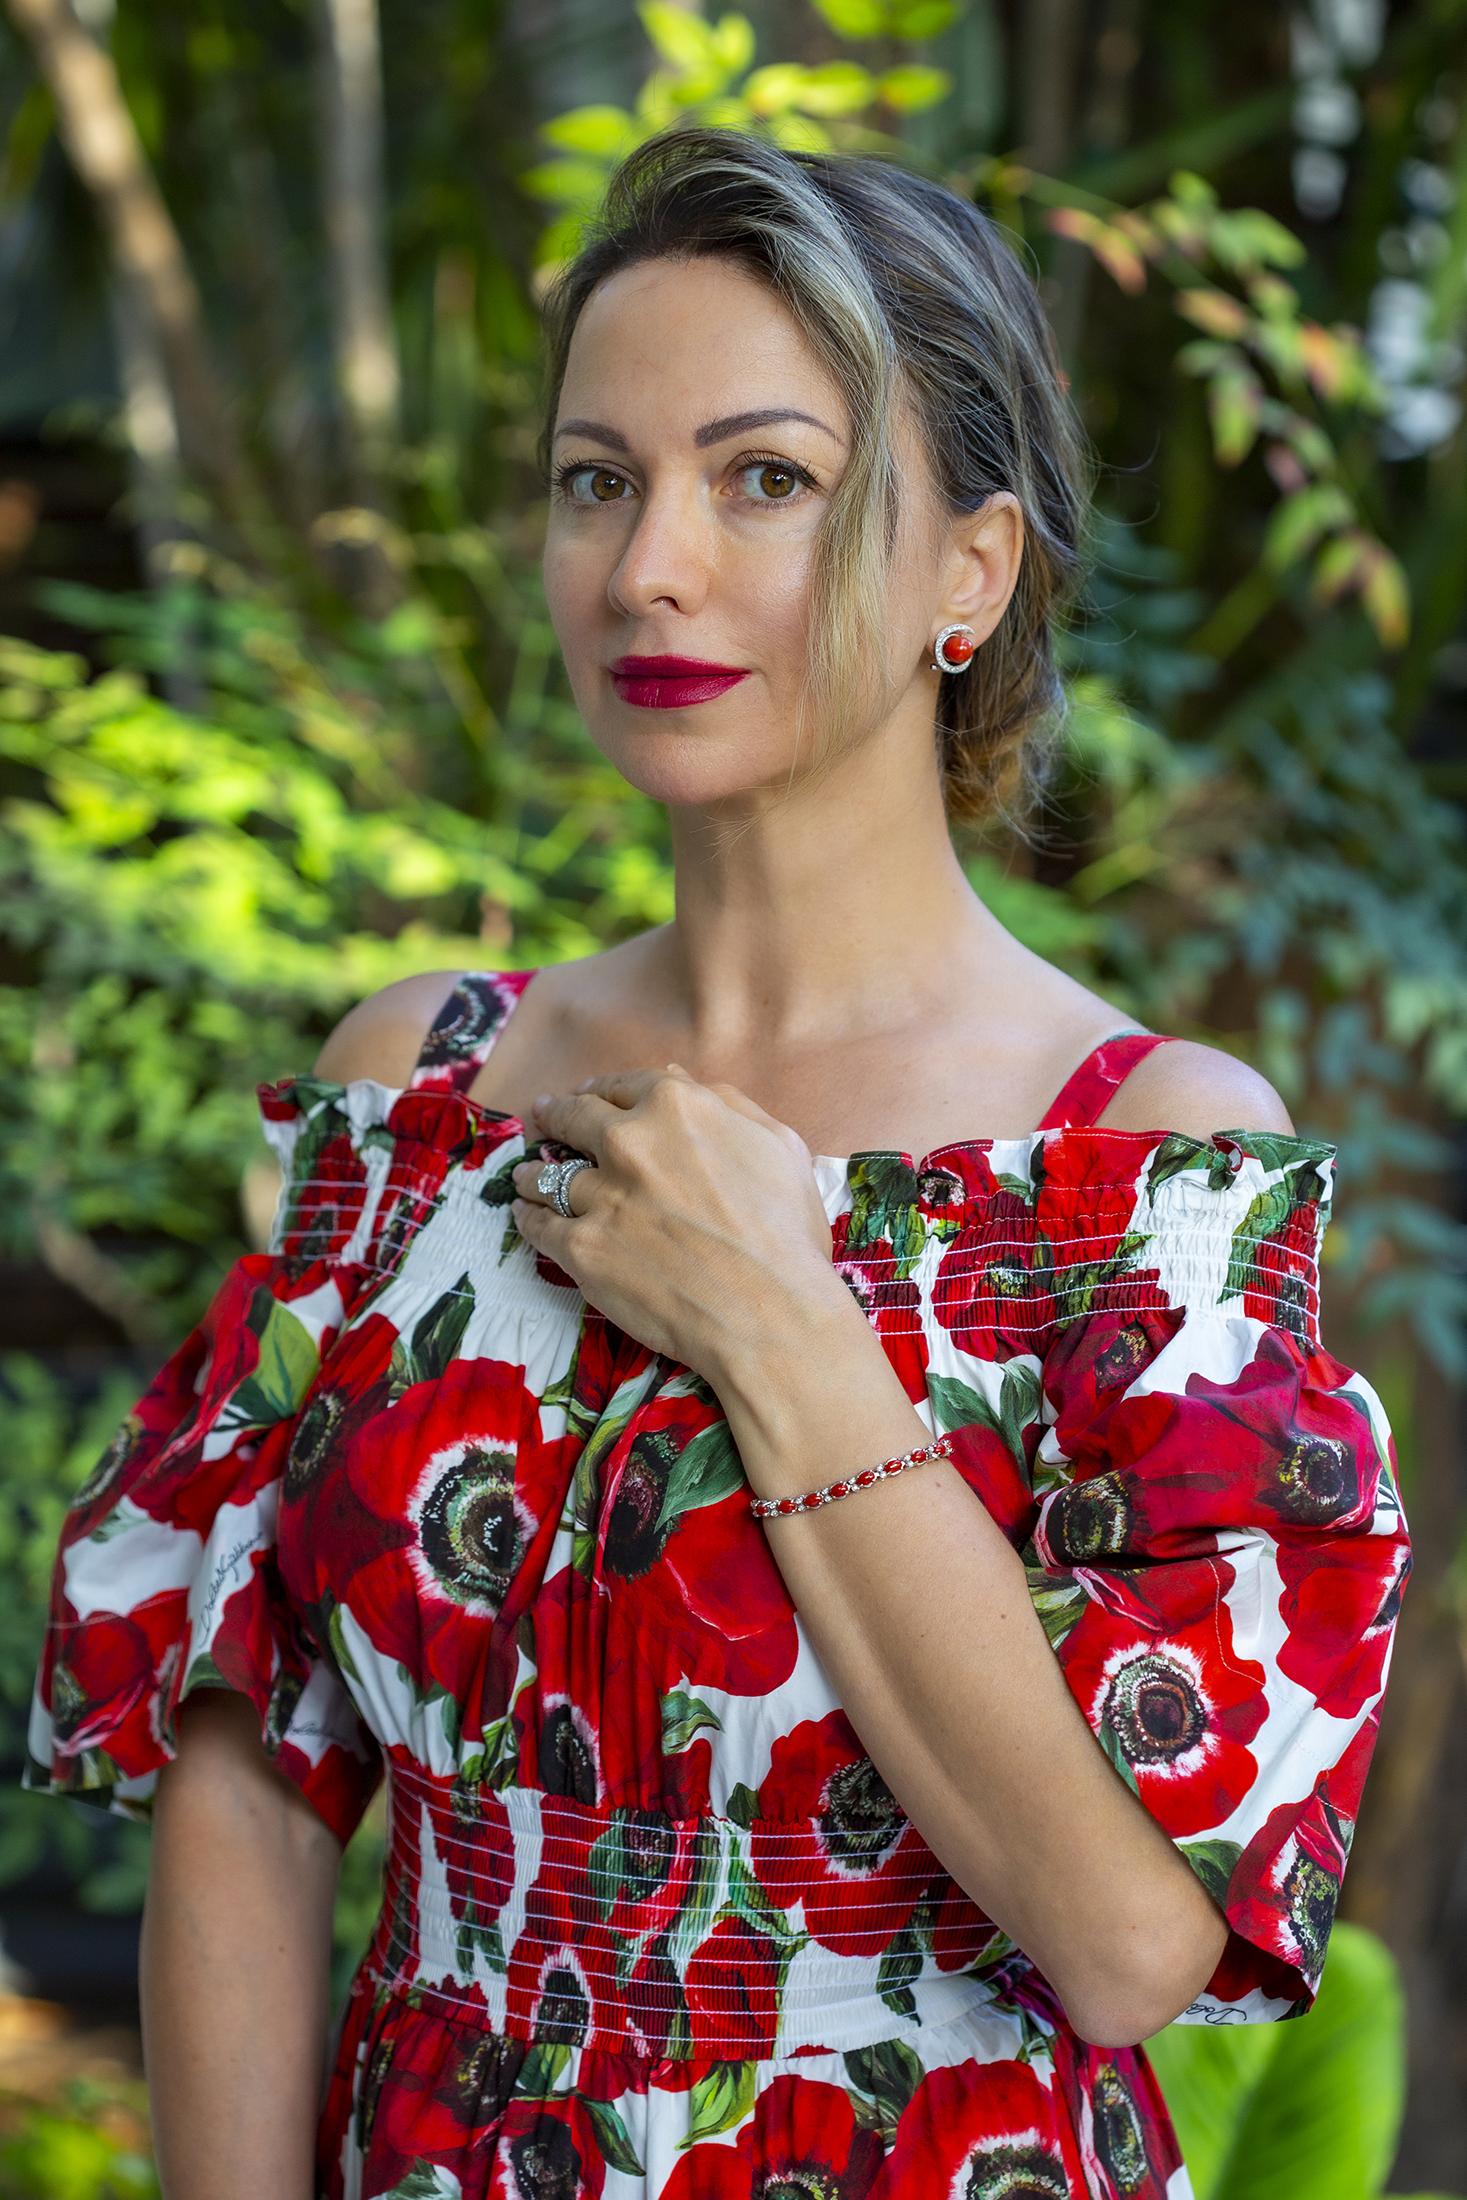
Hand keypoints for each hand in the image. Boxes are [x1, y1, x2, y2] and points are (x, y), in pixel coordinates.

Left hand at [508, 1062, 843, 1384]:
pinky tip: (524, 1215)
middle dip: (555, 1115)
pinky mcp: (582, 1247)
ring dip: (533, 1172)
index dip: (601, 1090)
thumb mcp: (779, 1147)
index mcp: (679, 1107)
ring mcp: (602, 1195)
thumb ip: (728, 1105)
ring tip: (524, 1176)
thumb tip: (681, 1080)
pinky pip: (539, 1225)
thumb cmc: (787, 1235)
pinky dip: (528, 1216)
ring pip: (547, 1173)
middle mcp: (631, 1142)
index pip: (623, 1086)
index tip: (588, 1095)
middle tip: (542, 1116)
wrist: (769, 1313)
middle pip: (575, 1118)